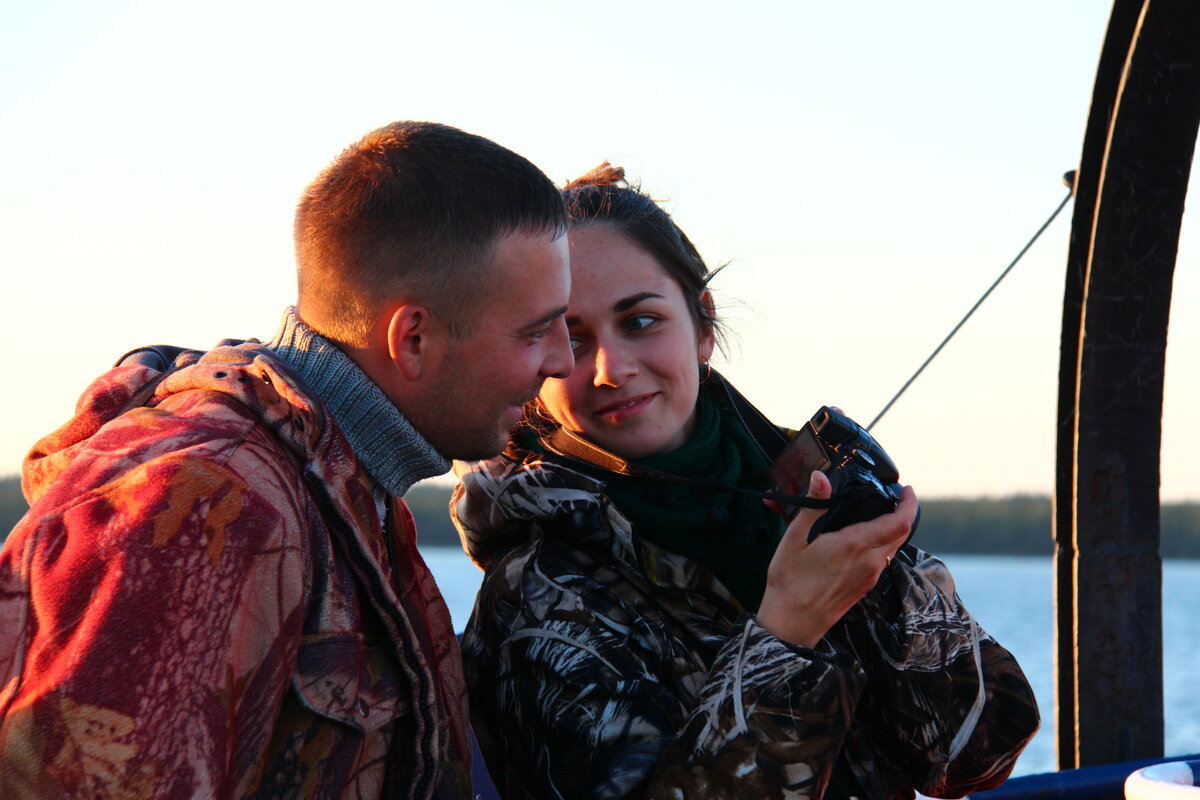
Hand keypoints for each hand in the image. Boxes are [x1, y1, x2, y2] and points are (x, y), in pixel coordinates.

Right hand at [756, 471, 916, 647]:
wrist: (791, 622)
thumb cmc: (790, 581)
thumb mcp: (795, 537)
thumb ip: (813, 505)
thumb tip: (821, 477)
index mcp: (856, 545)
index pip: (900, 523)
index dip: (910, 504)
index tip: (908, 490)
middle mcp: (870, 562)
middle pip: (901, 534)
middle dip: (902, 514)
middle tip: (892, 497)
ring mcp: (869, 577)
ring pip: (891, 548)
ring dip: (891, 530)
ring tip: (874, 515)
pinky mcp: (863, 587)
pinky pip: (880, 561)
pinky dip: (879, 545)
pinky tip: (858, 541)